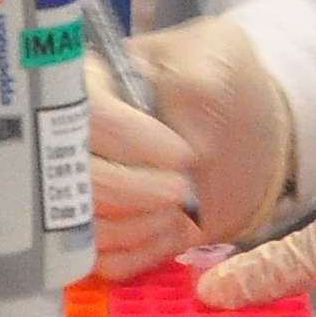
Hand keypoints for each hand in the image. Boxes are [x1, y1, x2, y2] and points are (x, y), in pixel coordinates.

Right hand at [84, 17, 297, 277]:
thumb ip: (196, 79)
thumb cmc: (222, 84)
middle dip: (134, 191)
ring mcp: (84, 190)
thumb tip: (180, 128)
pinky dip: (142, 252)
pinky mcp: (104, 234)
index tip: (182, 151)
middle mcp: (74, 139)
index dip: (128, 138)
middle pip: (72, 178)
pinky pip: (103, 261)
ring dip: (140, 226)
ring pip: (84, 227)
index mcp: (92, 84)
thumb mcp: (217, 55)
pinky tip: (172, 231)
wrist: (243, 134)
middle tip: (183, 188)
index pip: (83, 113)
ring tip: (181, 208)